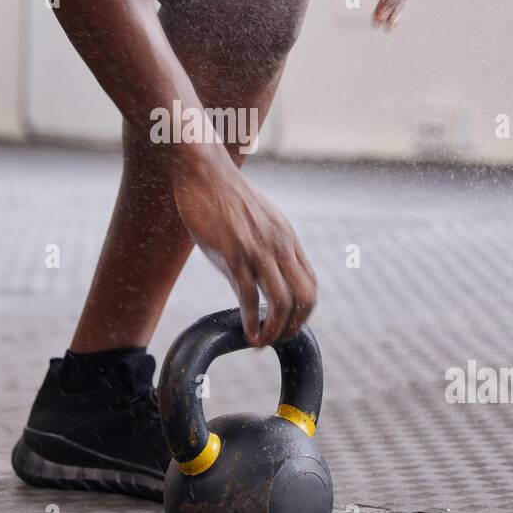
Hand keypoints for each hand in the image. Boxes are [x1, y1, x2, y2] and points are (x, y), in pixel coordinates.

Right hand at [172, 157, 316, 346]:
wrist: (202, 171)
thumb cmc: (223, 195)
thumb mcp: (254, 220)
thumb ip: (262, 247)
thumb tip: (256, 281)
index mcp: (286, 238)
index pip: (309, 282)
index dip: (304, 310)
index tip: (289, 324)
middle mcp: (279, 245)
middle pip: (305, 296)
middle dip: (296, 325)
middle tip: (280, 339)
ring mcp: (257, 250)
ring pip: (282, 301)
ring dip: (276, 330)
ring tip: (262, 342)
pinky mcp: (233, 254)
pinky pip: (250, 297)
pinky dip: (252, 322)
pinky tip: (247, 333)